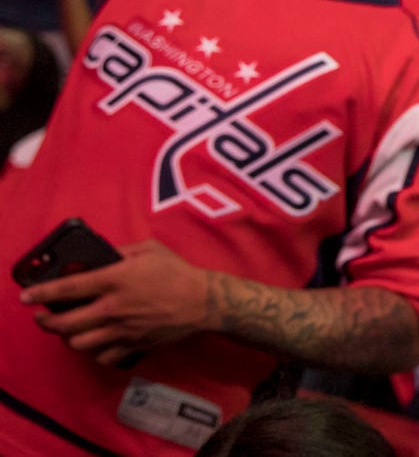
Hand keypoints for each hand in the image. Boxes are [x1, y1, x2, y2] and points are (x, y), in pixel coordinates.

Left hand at [22, 239, 211, 365]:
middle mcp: (112, 307)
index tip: (26, 297)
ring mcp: (121, 330)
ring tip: (67, 330)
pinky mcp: (132, 345)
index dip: (41, 293)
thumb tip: (100, 256)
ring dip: (67, 338)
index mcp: (115, 280)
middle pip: (65, 323)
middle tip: (42, 317)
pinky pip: (101, 357)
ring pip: (78, 343)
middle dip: (46, 321)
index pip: (68, 288)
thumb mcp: (150, 249)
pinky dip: (93, 352)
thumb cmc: (177, 271)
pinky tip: (95, 343)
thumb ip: (121, 251)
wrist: (203, 301)